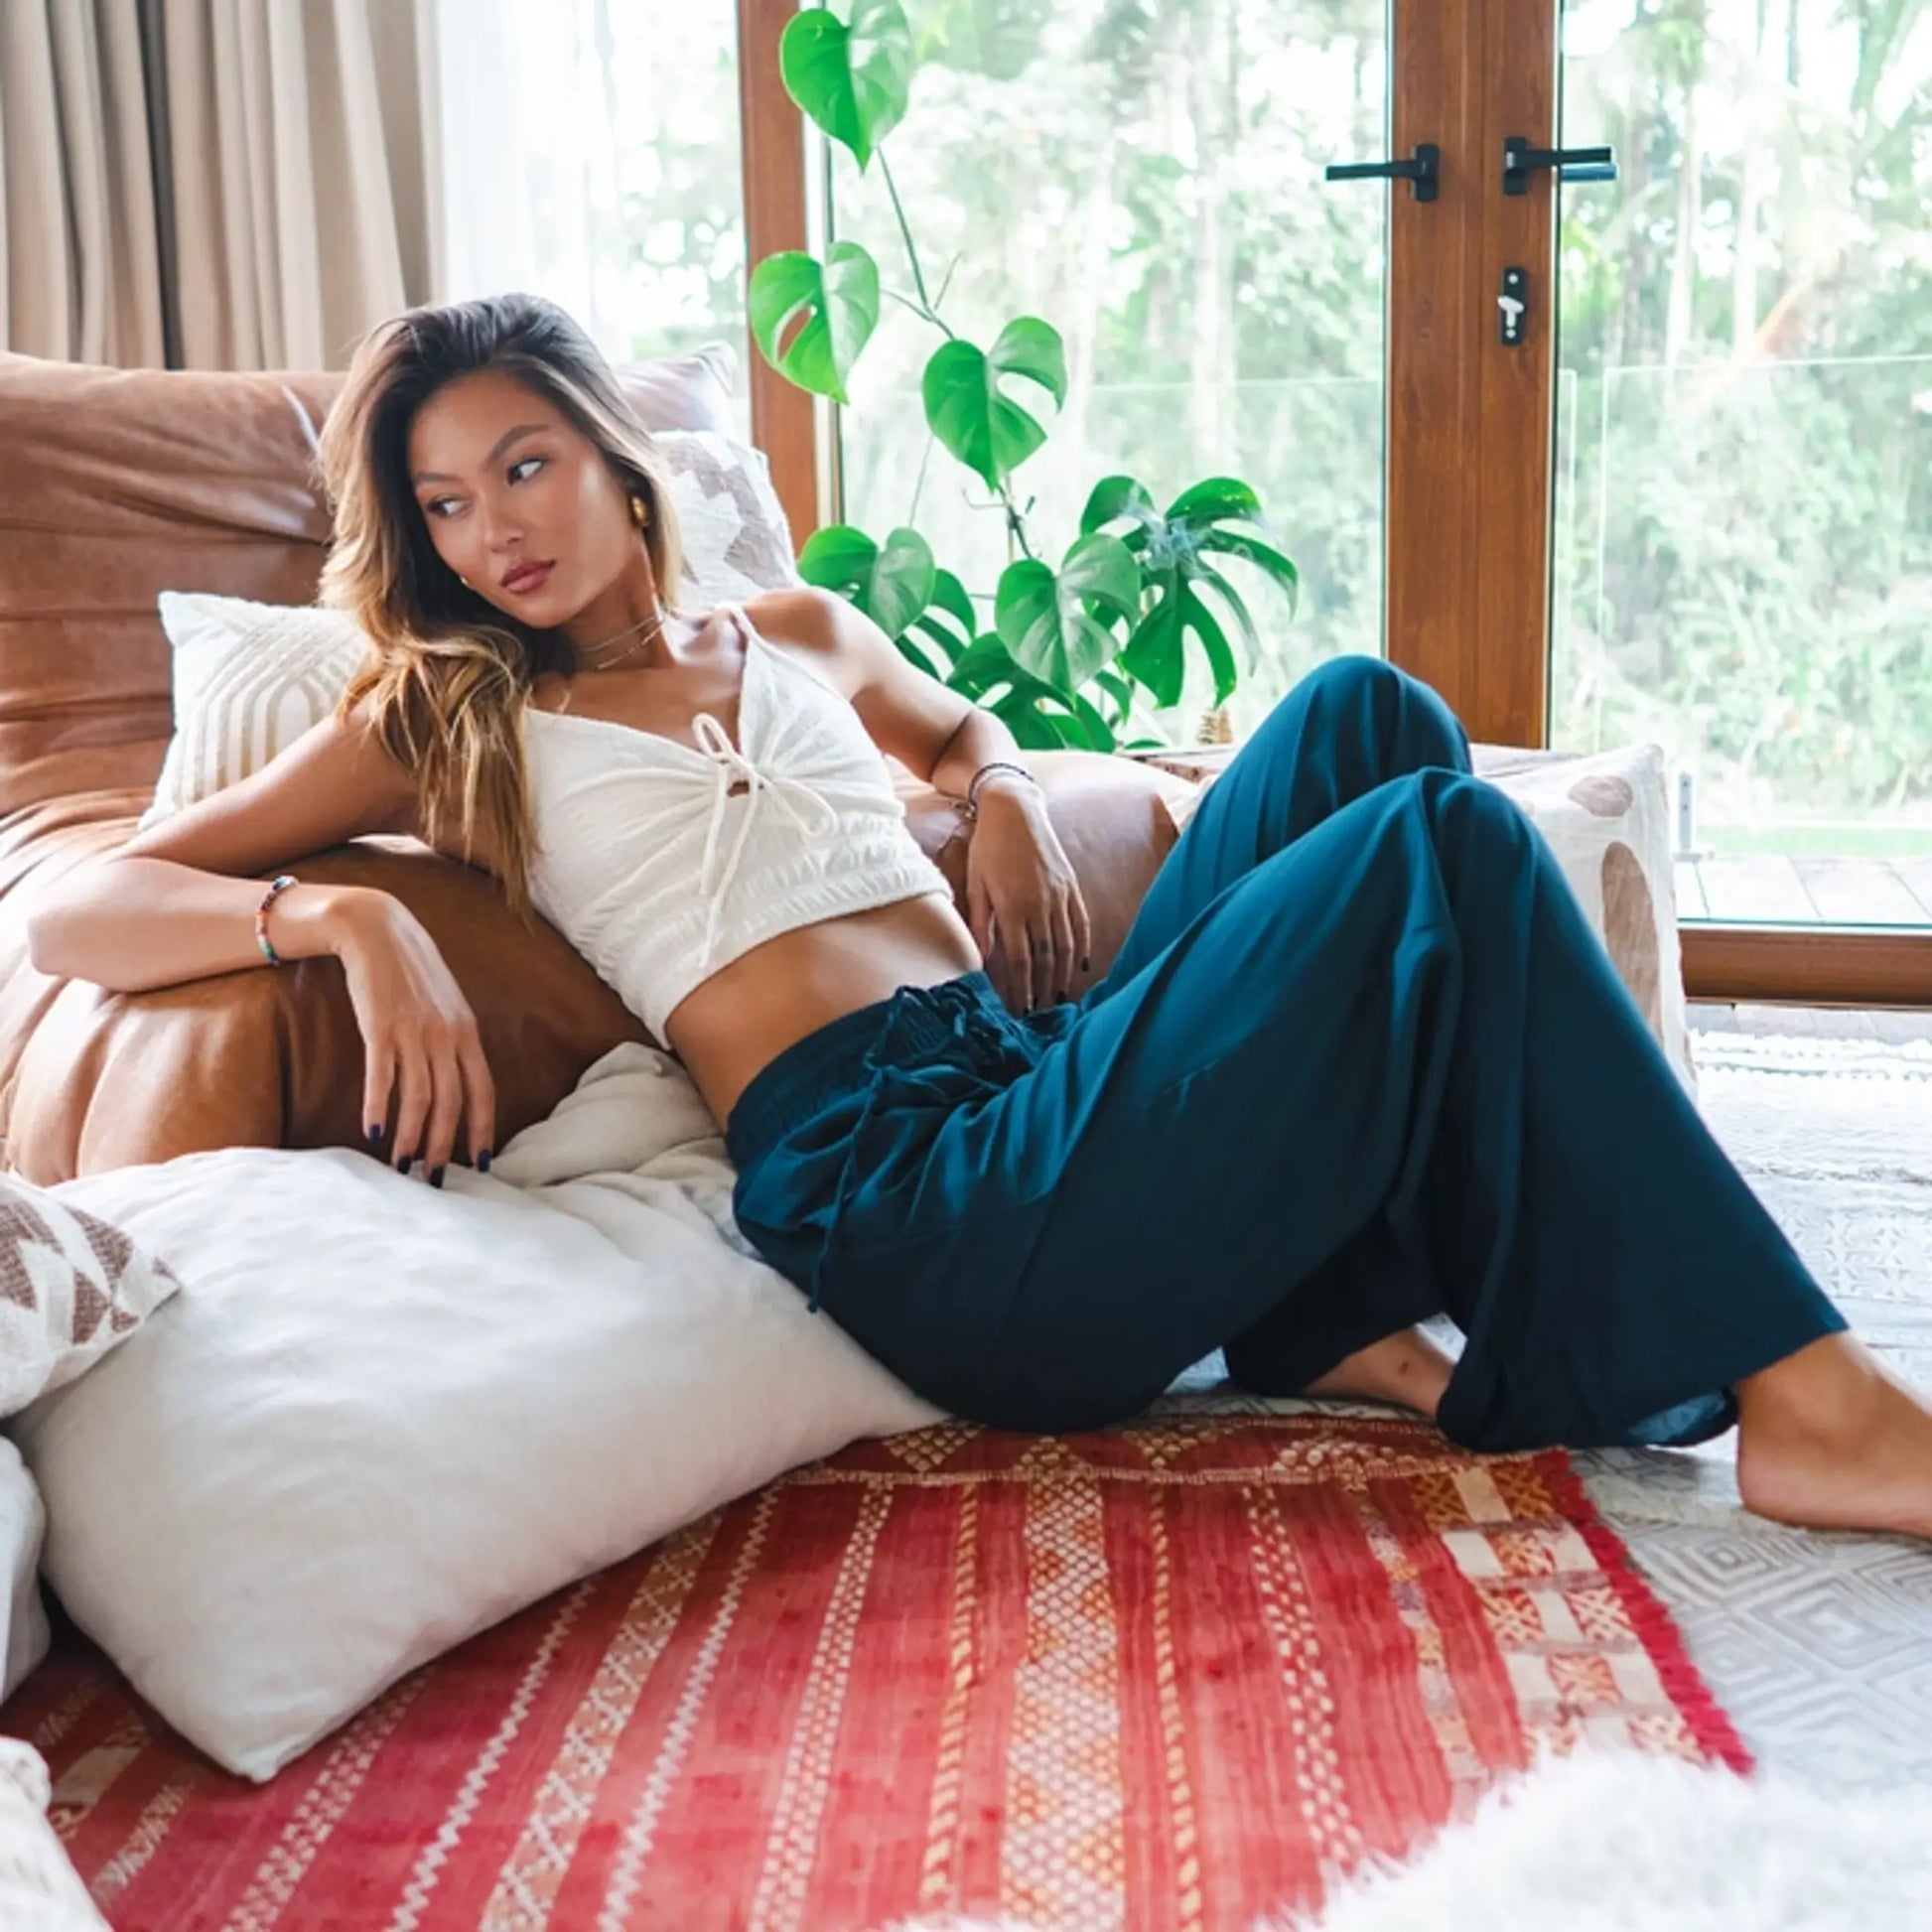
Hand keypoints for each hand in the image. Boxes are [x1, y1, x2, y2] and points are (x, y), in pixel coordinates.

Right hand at [330, 891, 496, 1181]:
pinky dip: (378, 1107)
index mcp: (467, 1032)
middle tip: (434, 1180)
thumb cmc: (411, 971)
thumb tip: (457, 1083)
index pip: (483, 1091)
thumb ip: (454, 1040)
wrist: (376, 929)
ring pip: (418, 1098)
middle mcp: (446, 1035)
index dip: (483, 1129)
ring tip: (402, 1166)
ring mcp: (414, 1031)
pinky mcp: (380, 1027)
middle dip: (444, 1146)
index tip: (480, 1164)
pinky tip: (373, 1133)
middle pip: (450, 1103)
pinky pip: (382, 1077)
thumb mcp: (446, 1004)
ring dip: (411, 1137)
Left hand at [964, 786, 1092, 1014]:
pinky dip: (1082, 948)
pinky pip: (1080, 924)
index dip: (1021, 989)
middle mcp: (1040, 905)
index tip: (1019, 1010)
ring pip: (1065, 946)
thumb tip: (979, 960)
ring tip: (1058, 999)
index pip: (1020, 960)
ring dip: (1062, 975)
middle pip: (1045, 959)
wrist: (1014, 809)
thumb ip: (981, 924)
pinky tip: (1079, 967)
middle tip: (1040, 1014)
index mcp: (1013, 907)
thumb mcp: (976, 885)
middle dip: (1043, 990)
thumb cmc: (988, 848)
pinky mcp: (1071, 887)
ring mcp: (1059, 896)